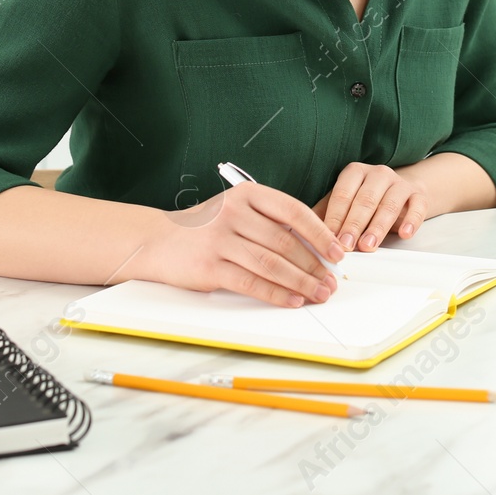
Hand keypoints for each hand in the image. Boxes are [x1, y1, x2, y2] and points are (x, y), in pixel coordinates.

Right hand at [141, 181, 344, 306]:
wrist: (158, 241)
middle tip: (331, 279)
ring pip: (272, 264)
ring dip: (301, 282)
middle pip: (285, 241)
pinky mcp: (210, 266)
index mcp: (246, 194)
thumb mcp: (237, 211)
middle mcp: (234, 213)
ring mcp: (220, 239)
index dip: (320, 233)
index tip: (337, 251)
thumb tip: (315, 248)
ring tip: (319, 293)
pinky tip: (292, 300)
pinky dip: (276, 294)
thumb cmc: (205, 228)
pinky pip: (251, 283)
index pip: (293, 211)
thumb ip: (269, 222)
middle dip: (314, 264)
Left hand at [313, 162, 428, 251]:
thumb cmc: (366, 200)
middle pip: (365, 199)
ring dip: (378, 226)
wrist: (402, 193)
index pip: (342, 194)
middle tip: (346, 245)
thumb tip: (299, 233)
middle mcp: (378, 174)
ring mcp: (400, 183)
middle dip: (354, 224)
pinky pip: (417, 206)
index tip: (328, 238)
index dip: (335, 217)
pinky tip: (404, 233)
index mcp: (355, 172)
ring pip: (390, 203)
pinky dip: (412, 220)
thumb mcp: (343, 203)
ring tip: (369, 245)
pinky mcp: (419, 195)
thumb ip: (324, 215)